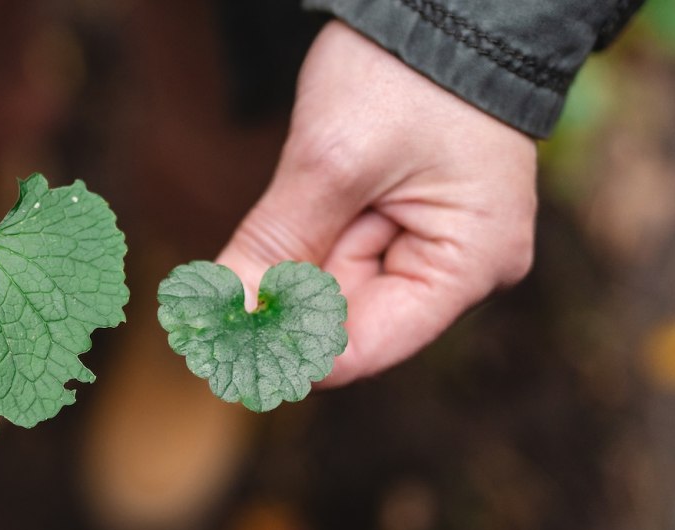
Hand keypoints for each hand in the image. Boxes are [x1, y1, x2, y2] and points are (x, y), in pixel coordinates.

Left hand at [219, 21, 536, 385]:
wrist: (442, 3)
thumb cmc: (403, 72)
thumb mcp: (331, 162)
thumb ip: (276, 247)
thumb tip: (220, 321)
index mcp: (469, 266)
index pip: (364, 349)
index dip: (285, 350)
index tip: (212, 339)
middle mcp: (461, 269)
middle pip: (346, 322)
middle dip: (277, 303)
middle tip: (205, 295)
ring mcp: (434, 244)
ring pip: (332, 289)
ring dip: (284, 270)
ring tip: (255, 239)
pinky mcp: (406, 220)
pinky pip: (338, 253)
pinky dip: (298, 245)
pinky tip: (273, 229)